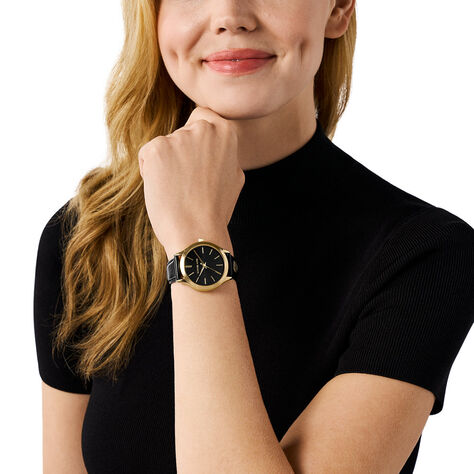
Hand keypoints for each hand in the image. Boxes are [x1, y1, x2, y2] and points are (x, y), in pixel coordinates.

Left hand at [138, 106, 244, 256]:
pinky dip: (150, 172)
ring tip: (178, 191)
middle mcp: (203, 129)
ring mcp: (178, 138)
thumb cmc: (215, 210)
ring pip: (165, 146)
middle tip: (188, 182)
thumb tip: (216, 144)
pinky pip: (147, 156)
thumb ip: (224, 153)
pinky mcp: (156, 149)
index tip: (197, 160)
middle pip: (182, 132)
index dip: (196, 139)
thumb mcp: (234, 175)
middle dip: (181, 152)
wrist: (198, 234)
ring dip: (166, 164)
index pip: (203, 118)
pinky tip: (165, 191)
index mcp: (226, 132)